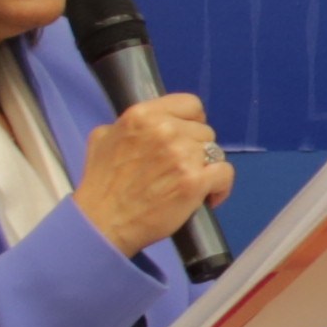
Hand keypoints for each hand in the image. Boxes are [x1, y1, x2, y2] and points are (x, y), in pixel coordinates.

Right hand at [73, 93, 233, 260]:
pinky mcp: (194, 181)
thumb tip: (146, 125)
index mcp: (143, 115)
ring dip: (206, 168)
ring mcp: (182, 156)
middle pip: (204, 131)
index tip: (186, 137)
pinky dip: (220, 187)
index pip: (190, 105)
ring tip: (190, 183)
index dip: (192, 122)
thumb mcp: (103, 138)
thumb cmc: (101, 184)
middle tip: (180, 168)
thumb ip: (127, 125)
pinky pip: (225, 173)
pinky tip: (207, 197)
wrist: (103, 222)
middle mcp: (165, 130)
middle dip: (196, 149)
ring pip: (215, 152)